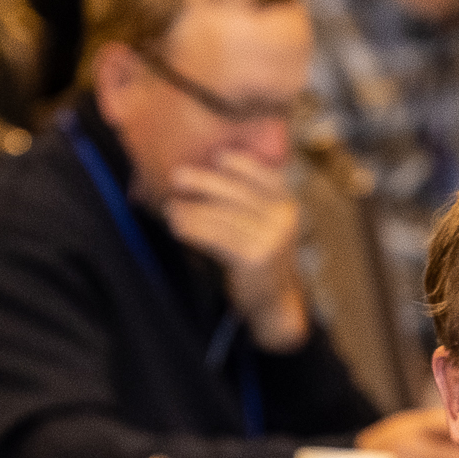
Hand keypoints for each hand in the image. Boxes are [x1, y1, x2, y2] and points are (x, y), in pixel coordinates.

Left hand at [160, 150, 305, 346]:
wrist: (272, 300)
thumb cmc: (258, 257)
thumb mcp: (263, 224)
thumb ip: (248, 201)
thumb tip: (211, 171)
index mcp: (287, 204)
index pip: (265, 175)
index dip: (241, 164)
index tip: (216, 156)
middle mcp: (283, 217)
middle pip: (238, 192)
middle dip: (205, 181)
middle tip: (177, 174)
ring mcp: (271, 237)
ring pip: (224, 215)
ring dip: (192, 209)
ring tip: (170, 206)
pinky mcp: (255, 256)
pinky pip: (217, 237)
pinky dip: (194, 229)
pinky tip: (177, 225)